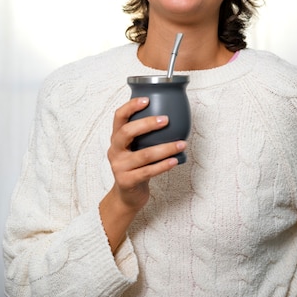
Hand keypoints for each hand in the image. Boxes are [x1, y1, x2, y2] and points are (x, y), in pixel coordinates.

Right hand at [100, 97, 185, 252]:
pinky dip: (163, 165)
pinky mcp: (127, 181)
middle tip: (166, 119)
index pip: (118, 117)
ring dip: (165, 148)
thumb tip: (174, 115)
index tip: (147, 100)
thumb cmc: (136, 166)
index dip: (130, 106)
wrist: (127, 196)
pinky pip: (148, 171)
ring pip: (143, 154)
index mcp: (117, 138)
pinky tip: (175, 160)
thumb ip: (146, 134)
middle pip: (127, 132)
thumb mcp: (136, 148)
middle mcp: (115, 150)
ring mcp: (119, 167)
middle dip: (147, 124)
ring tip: (182, 144)